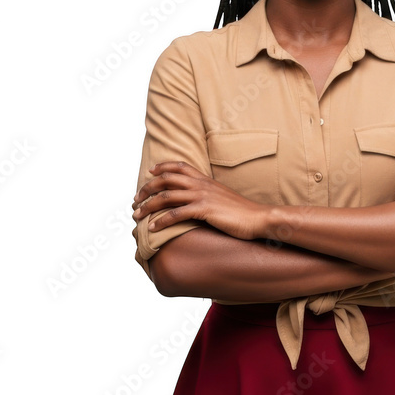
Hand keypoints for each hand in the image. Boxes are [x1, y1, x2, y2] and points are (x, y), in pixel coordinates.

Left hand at [131, 161, 268, 240]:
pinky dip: (161, 221)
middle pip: (166, 179)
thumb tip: (197, 200)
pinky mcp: (204, 210)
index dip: (162, 167)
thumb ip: (209, 194)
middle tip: (136, 200)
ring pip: (166, 196)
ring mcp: (202, 196)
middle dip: (147, 189)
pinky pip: (176, 214)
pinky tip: (152, 228)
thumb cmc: (242, 212)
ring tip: (137, 215)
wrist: (258, 218)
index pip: (179, 166)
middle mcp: (201, 184)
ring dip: (148, 206)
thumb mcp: (223, 197)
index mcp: (206, 179)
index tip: (150, 173)